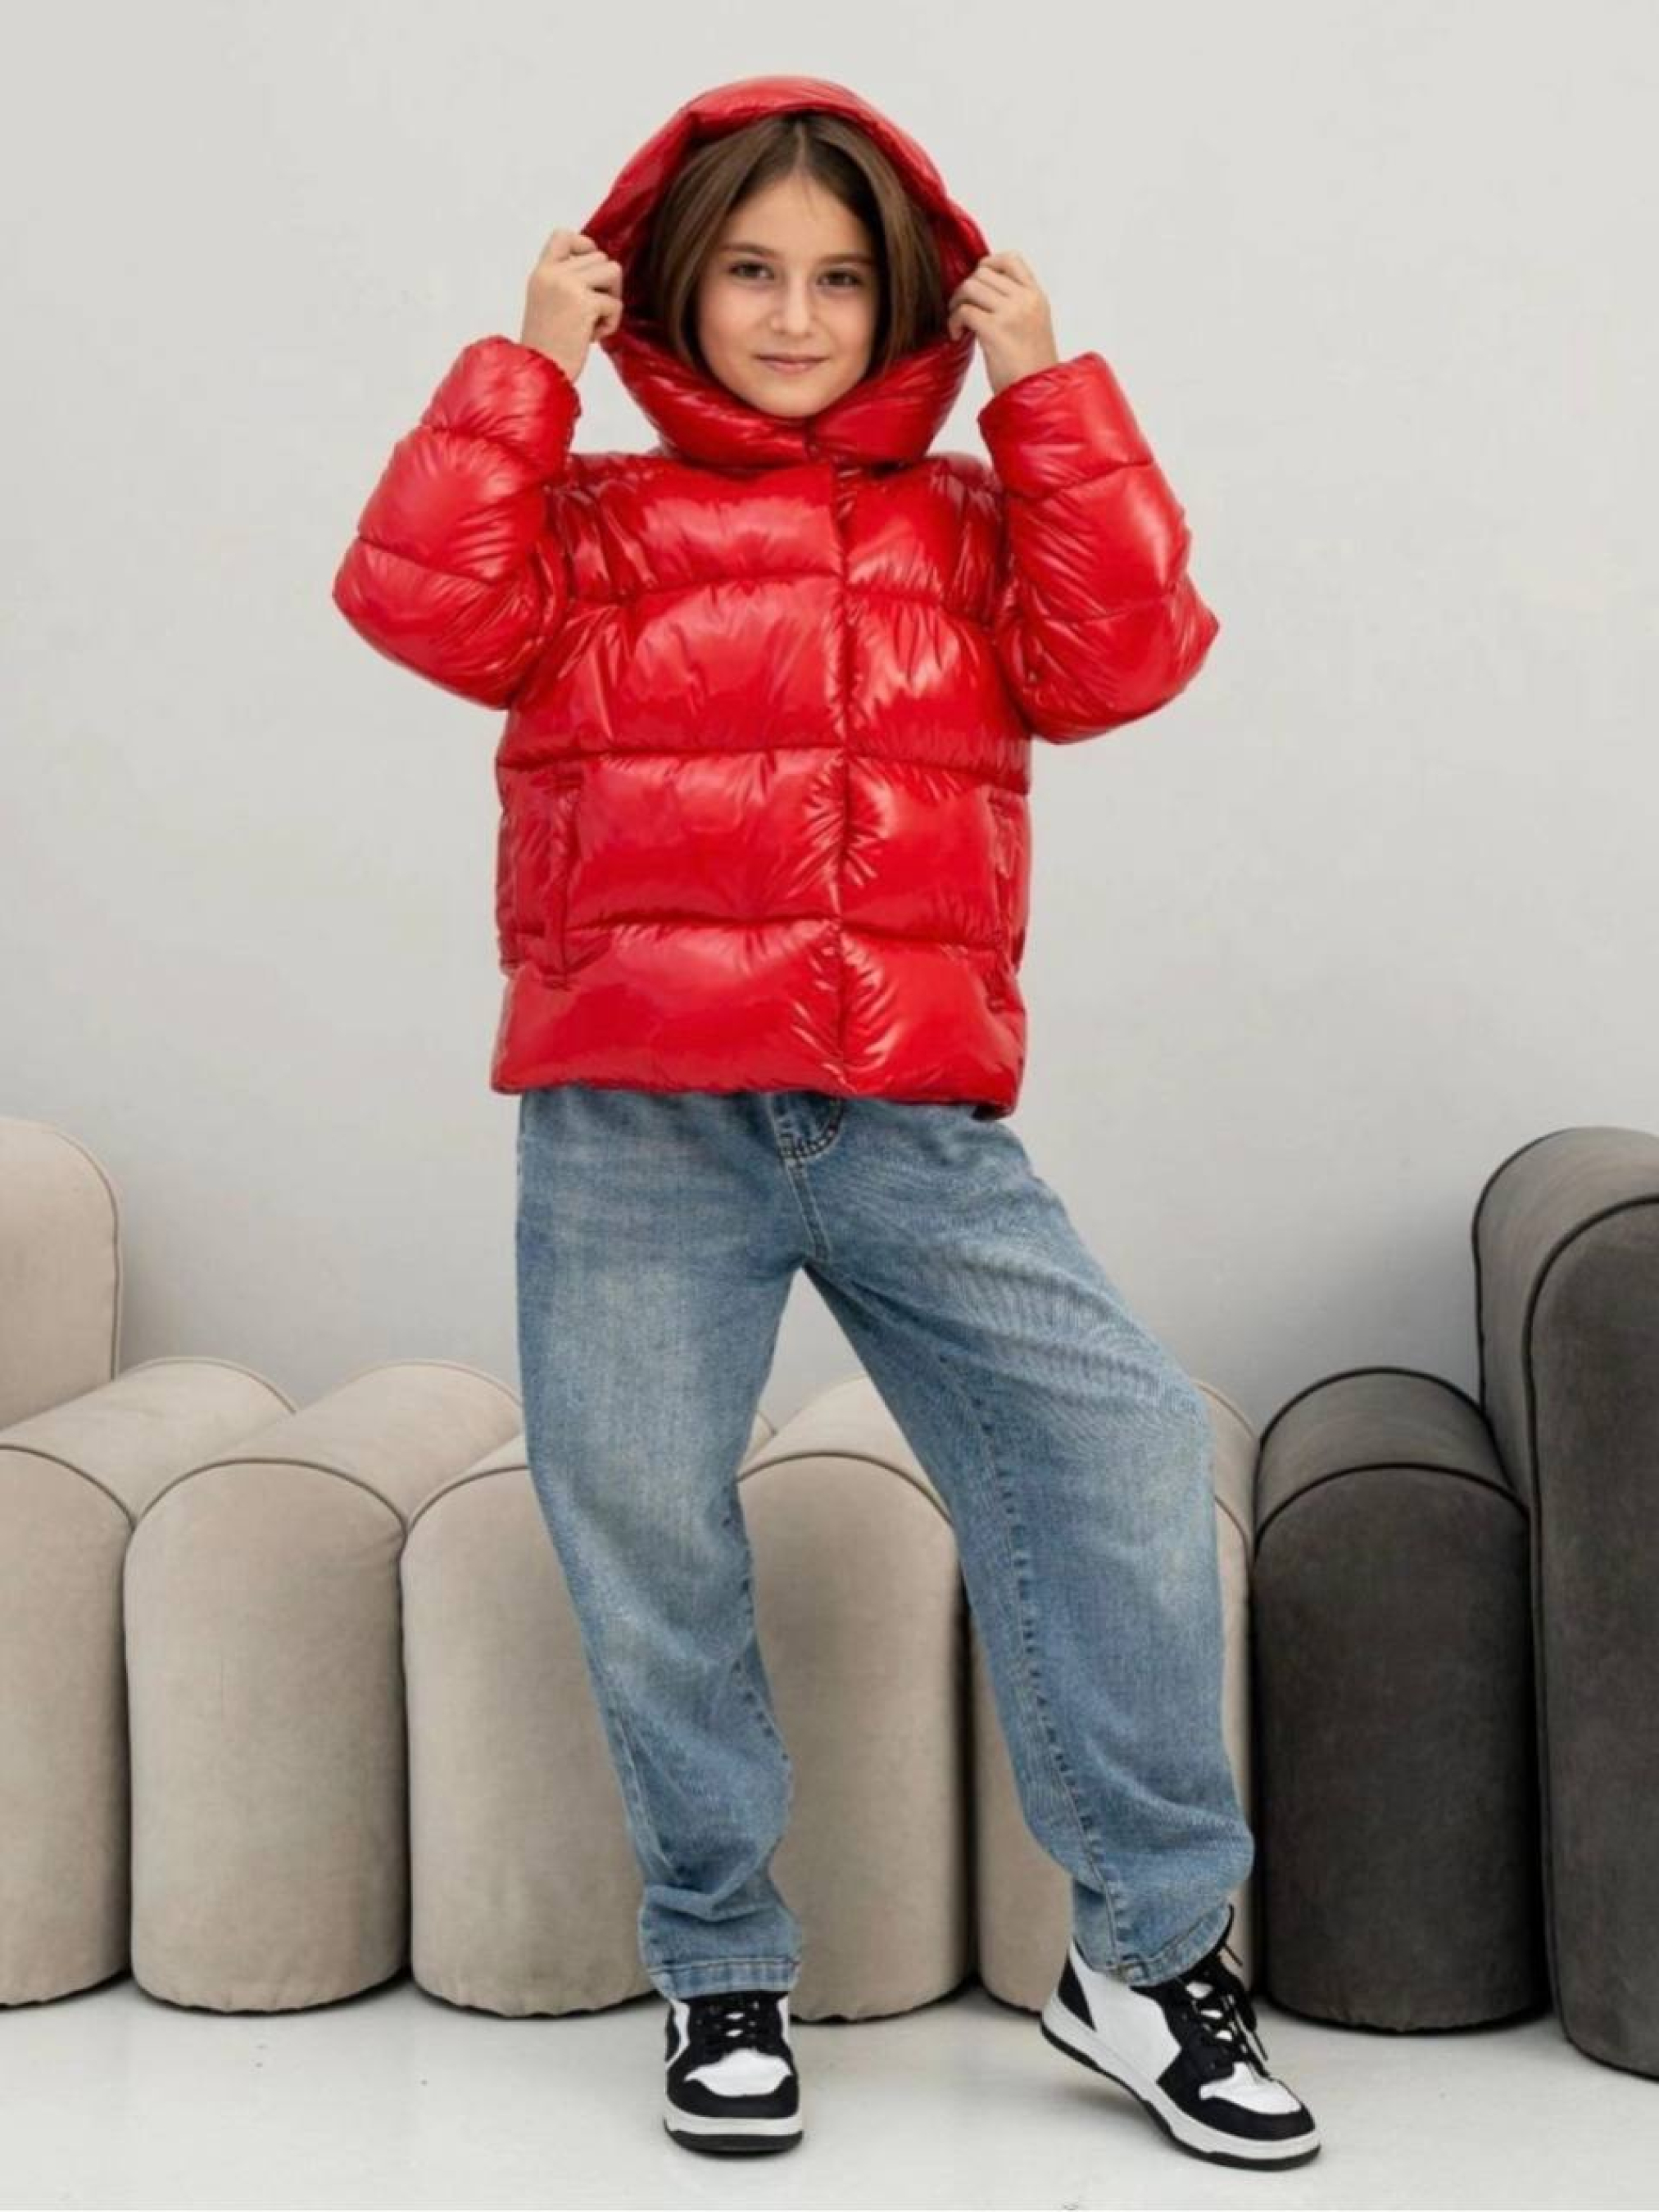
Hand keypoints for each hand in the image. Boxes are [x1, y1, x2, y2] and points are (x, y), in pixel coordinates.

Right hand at [519, 228, 623, 384]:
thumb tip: (600, 266)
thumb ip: (565, 281)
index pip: (564, 235)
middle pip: (600, 257)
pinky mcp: (585, 303)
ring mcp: (568, 285)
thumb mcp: (546, 303)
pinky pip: (616, 303)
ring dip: (611, 298)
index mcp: (542, 272)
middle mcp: (554, 273)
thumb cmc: (546, 347)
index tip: (590, 272)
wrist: (540, 372)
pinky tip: (591, 337)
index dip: (585, 245)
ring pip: (613, 271)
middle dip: (604, 285)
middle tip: (591, 313)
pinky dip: (611, 323)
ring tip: (593, 320)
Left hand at [947, 251, 1060, 395]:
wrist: (1036, 394)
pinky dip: (953, 321)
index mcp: (1036, 296)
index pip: (1010, 259)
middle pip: (983, 272)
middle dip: (966, 289)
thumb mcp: (1032, 325)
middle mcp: (1026, 300)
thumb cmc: (1030, 368)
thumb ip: (1014, 304)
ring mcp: (1011, 313)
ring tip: (959, 323)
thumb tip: (981, 288)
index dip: (988, 264)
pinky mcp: (995, 330)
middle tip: (961, 309)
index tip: (977, 283)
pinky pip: (964, 311)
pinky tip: (957, 335)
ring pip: (970, 286)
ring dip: (957, 303)